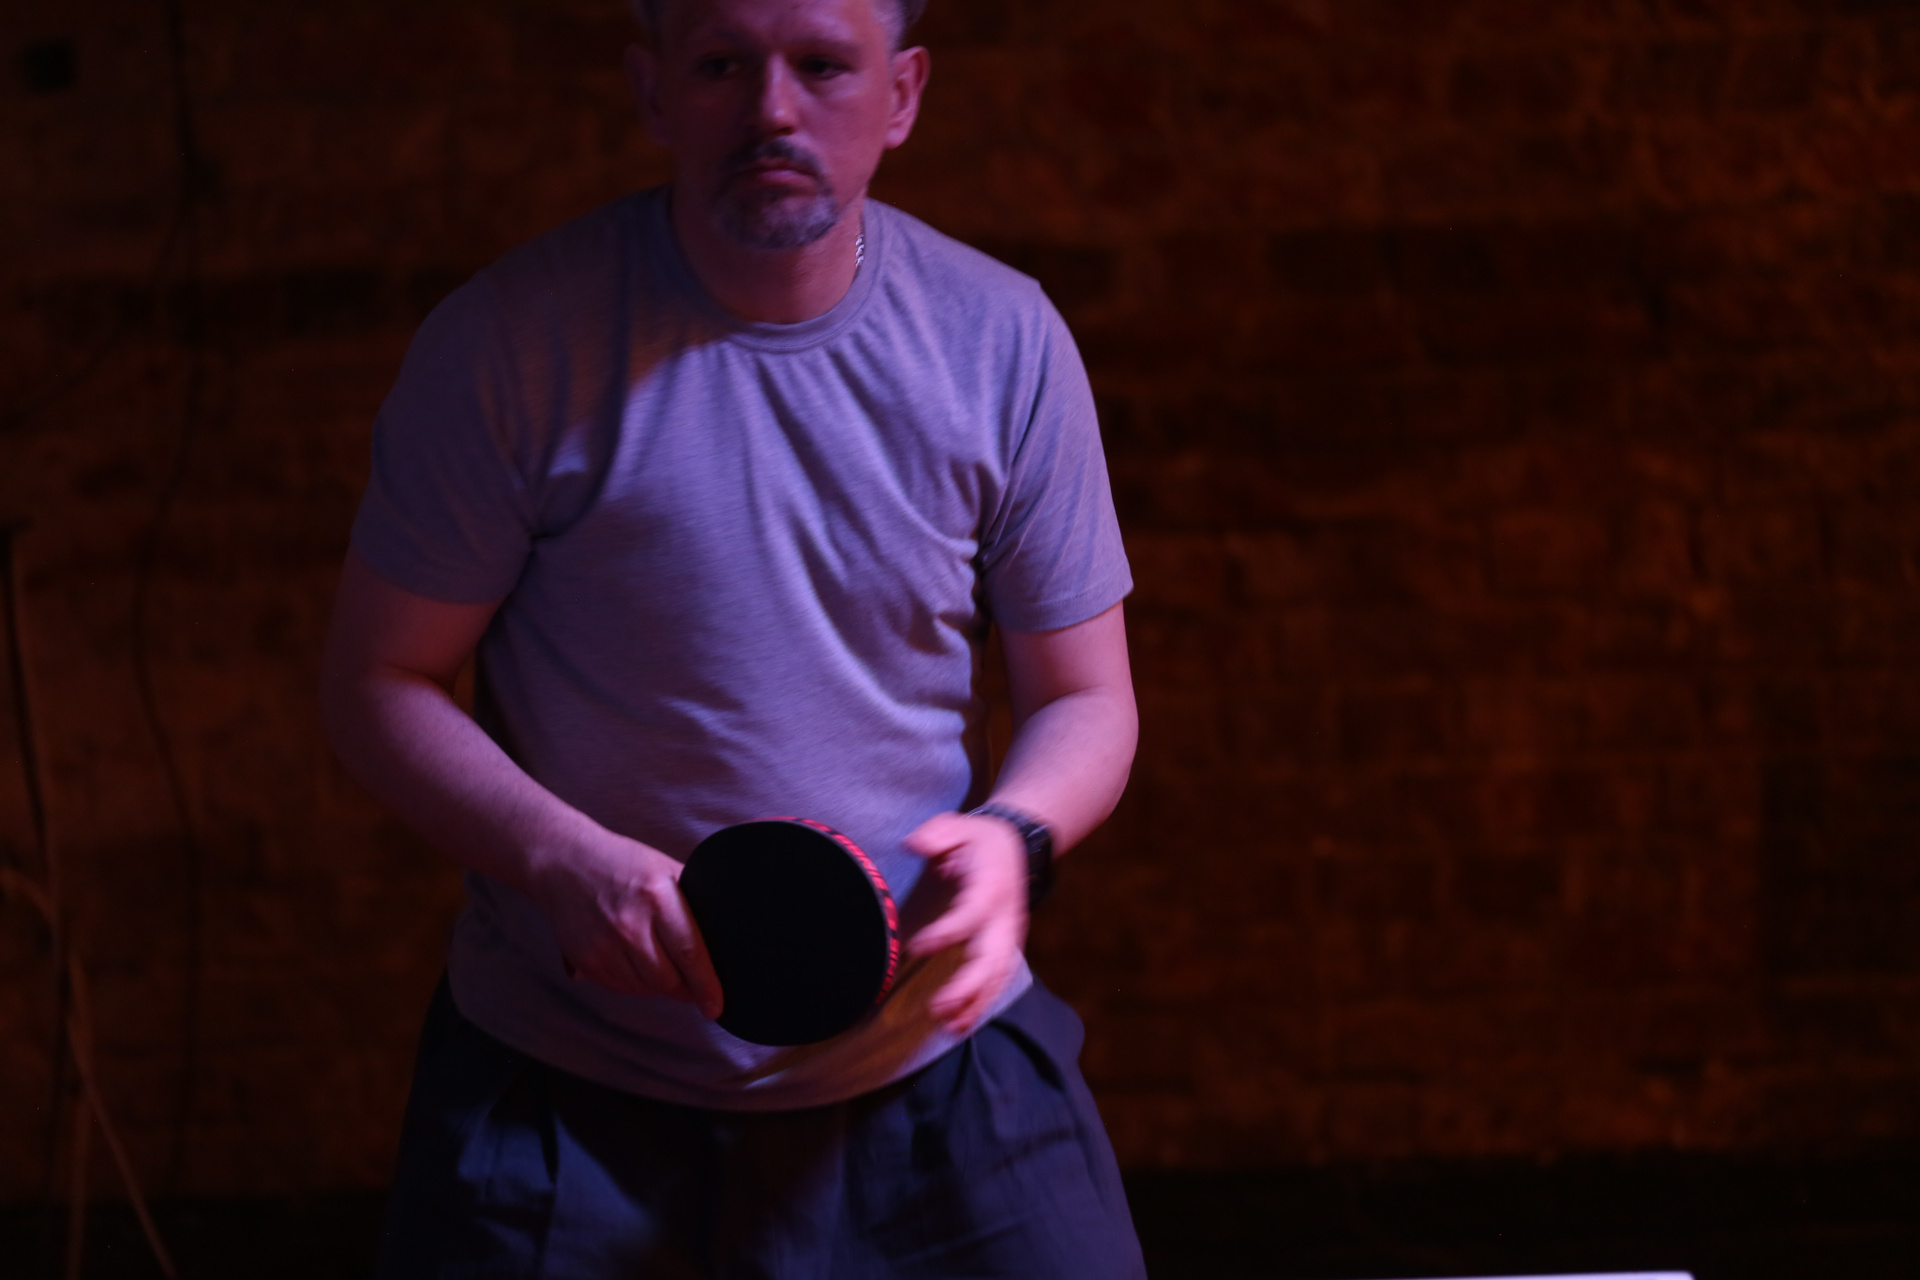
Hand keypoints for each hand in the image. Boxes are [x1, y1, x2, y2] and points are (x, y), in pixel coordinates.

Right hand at [525, 828, 723, 1018]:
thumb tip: (722, 936)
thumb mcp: (665, 869)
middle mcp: (630, 924)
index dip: (706, 985)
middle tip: (695, 985)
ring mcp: (604, 946)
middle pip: (668, 979)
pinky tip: (639, 965)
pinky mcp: (585, 961)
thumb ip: (691, 901)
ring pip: (645, 989)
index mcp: (657, 897)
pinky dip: (636, 985)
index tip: (716, 1005)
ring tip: (664, 966)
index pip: (689, 952)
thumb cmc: (622, 864)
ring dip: (660, 986)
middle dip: (686, 988)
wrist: (563, 862)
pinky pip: (621, 989)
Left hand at [904, 810, 1028, 1034]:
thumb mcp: (958, 825)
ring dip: (975, 1003)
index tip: (917, 945)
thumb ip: (938, 834)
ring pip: (997, 977)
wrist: (1016, 847)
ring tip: (948, 1028)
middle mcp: (1004, 917)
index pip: (972, 913)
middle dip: (967, 985)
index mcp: (991, 886)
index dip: (948, 932)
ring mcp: (1008, 936)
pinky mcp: (1006, 949)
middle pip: (992, 957)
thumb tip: (917, 843)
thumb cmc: (978, 840)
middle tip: (937, 1007)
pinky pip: (997, 982)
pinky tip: (959, 1026)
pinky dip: (981, 1005)